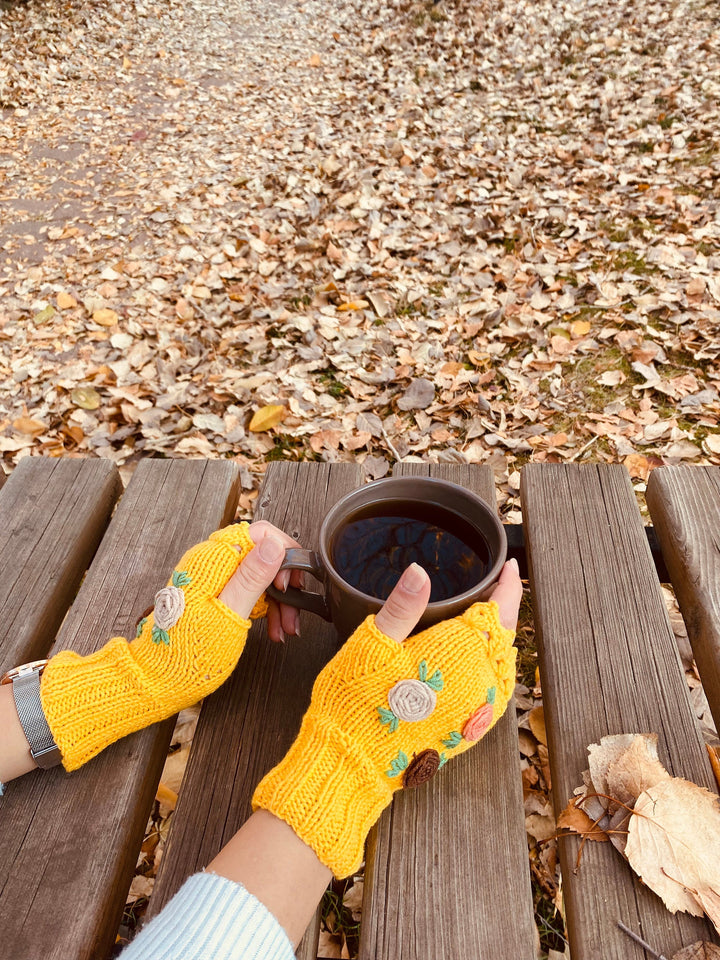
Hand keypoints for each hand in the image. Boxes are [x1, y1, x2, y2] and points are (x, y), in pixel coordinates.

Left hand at [40, 521, 298, 770]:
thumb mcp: (229, 614)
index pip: (260, 533)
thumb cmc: (187, 653)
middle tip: (294, 610)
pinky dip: (265, 608)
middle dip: (284, 583)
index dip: (283, 552)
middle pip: (264, 555)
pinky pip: (250, 591)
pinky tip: (273, 629)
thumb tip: (274, 544)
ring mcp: (215, 578)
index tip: (291, 581)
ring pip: (260, 576)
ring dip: (278, 600)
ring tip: (286, 628)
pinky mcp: (217, 594)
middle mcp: (213, 562)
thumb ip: (252, 577)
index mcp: (213, 560)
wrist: (157, 678)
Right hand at [252, 559, 522, 877]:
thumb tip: (420, 571)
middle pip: (504, 638)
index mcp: (460, 655)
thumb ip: (402, 605)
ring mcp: (475, 710)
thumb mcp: (373, 643)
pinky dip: (490, 668)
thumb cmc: (356, 700)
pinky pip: (492, 691)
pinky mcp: (465, 730)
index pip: (498, 611)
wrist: (351, 763)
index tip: (509, 567)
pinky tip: (474, 662)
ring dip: (498, 640)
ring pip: (501, 666)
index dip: (507, 586)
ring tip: (489, 619)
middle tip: (498, 585)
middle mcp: (477, 683)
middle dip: (503, 610)